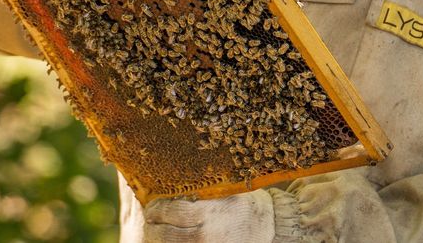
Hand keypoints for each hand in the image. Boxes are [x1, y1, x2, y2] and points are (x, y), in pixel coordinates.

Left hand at [143, 190, 274, 242]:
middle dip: (152, 228)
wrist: (272, 227)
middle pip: (165, 236)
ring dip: (159, 240)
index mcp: (209, 214)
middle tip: (150, 221)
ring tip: (156, 233)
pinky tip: (172, 241)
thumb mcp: (227, 191)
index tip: (152, 207)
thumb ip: (202, 191)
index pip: (172, 212)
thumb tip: (173, 186)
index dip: (157, 210)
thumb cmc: (248, 204)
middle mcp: (205, 236)